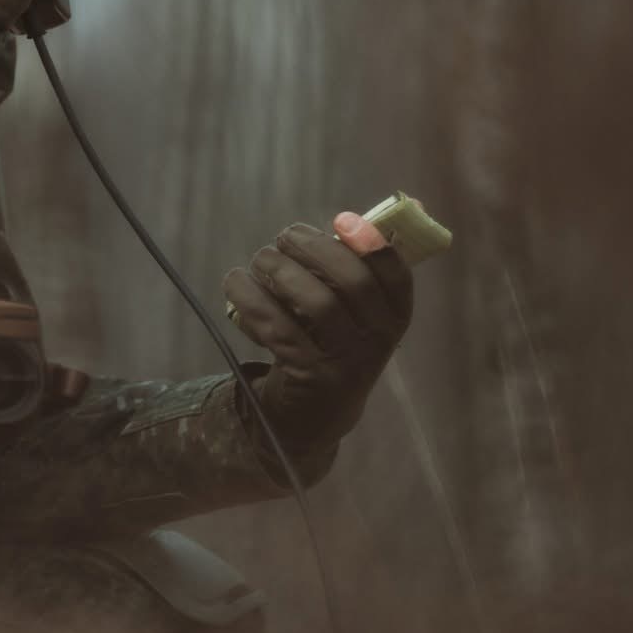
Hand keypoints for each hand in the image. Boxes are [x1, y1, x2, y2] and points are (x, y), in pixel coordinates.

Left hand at [220, 212, 414, 454]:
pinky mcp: (307, 376)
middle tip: (285, 237)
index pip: (396, 275)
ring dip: (279, 269)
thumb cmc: (329, 345)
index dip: (372, 243)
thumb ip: (353, 269)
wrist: (311, 419)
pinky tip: (236, 284)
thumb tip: (367, 213)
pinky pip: (277, 327)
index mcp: (394, 318)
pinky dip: (251, 299)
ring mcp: (345, 362)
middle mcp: (377, 341)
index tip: (341, 219)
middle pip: (353, 282)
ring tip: (260, 259)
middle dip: (315, 248)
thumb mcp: (352, 314)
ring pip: (315, 302)